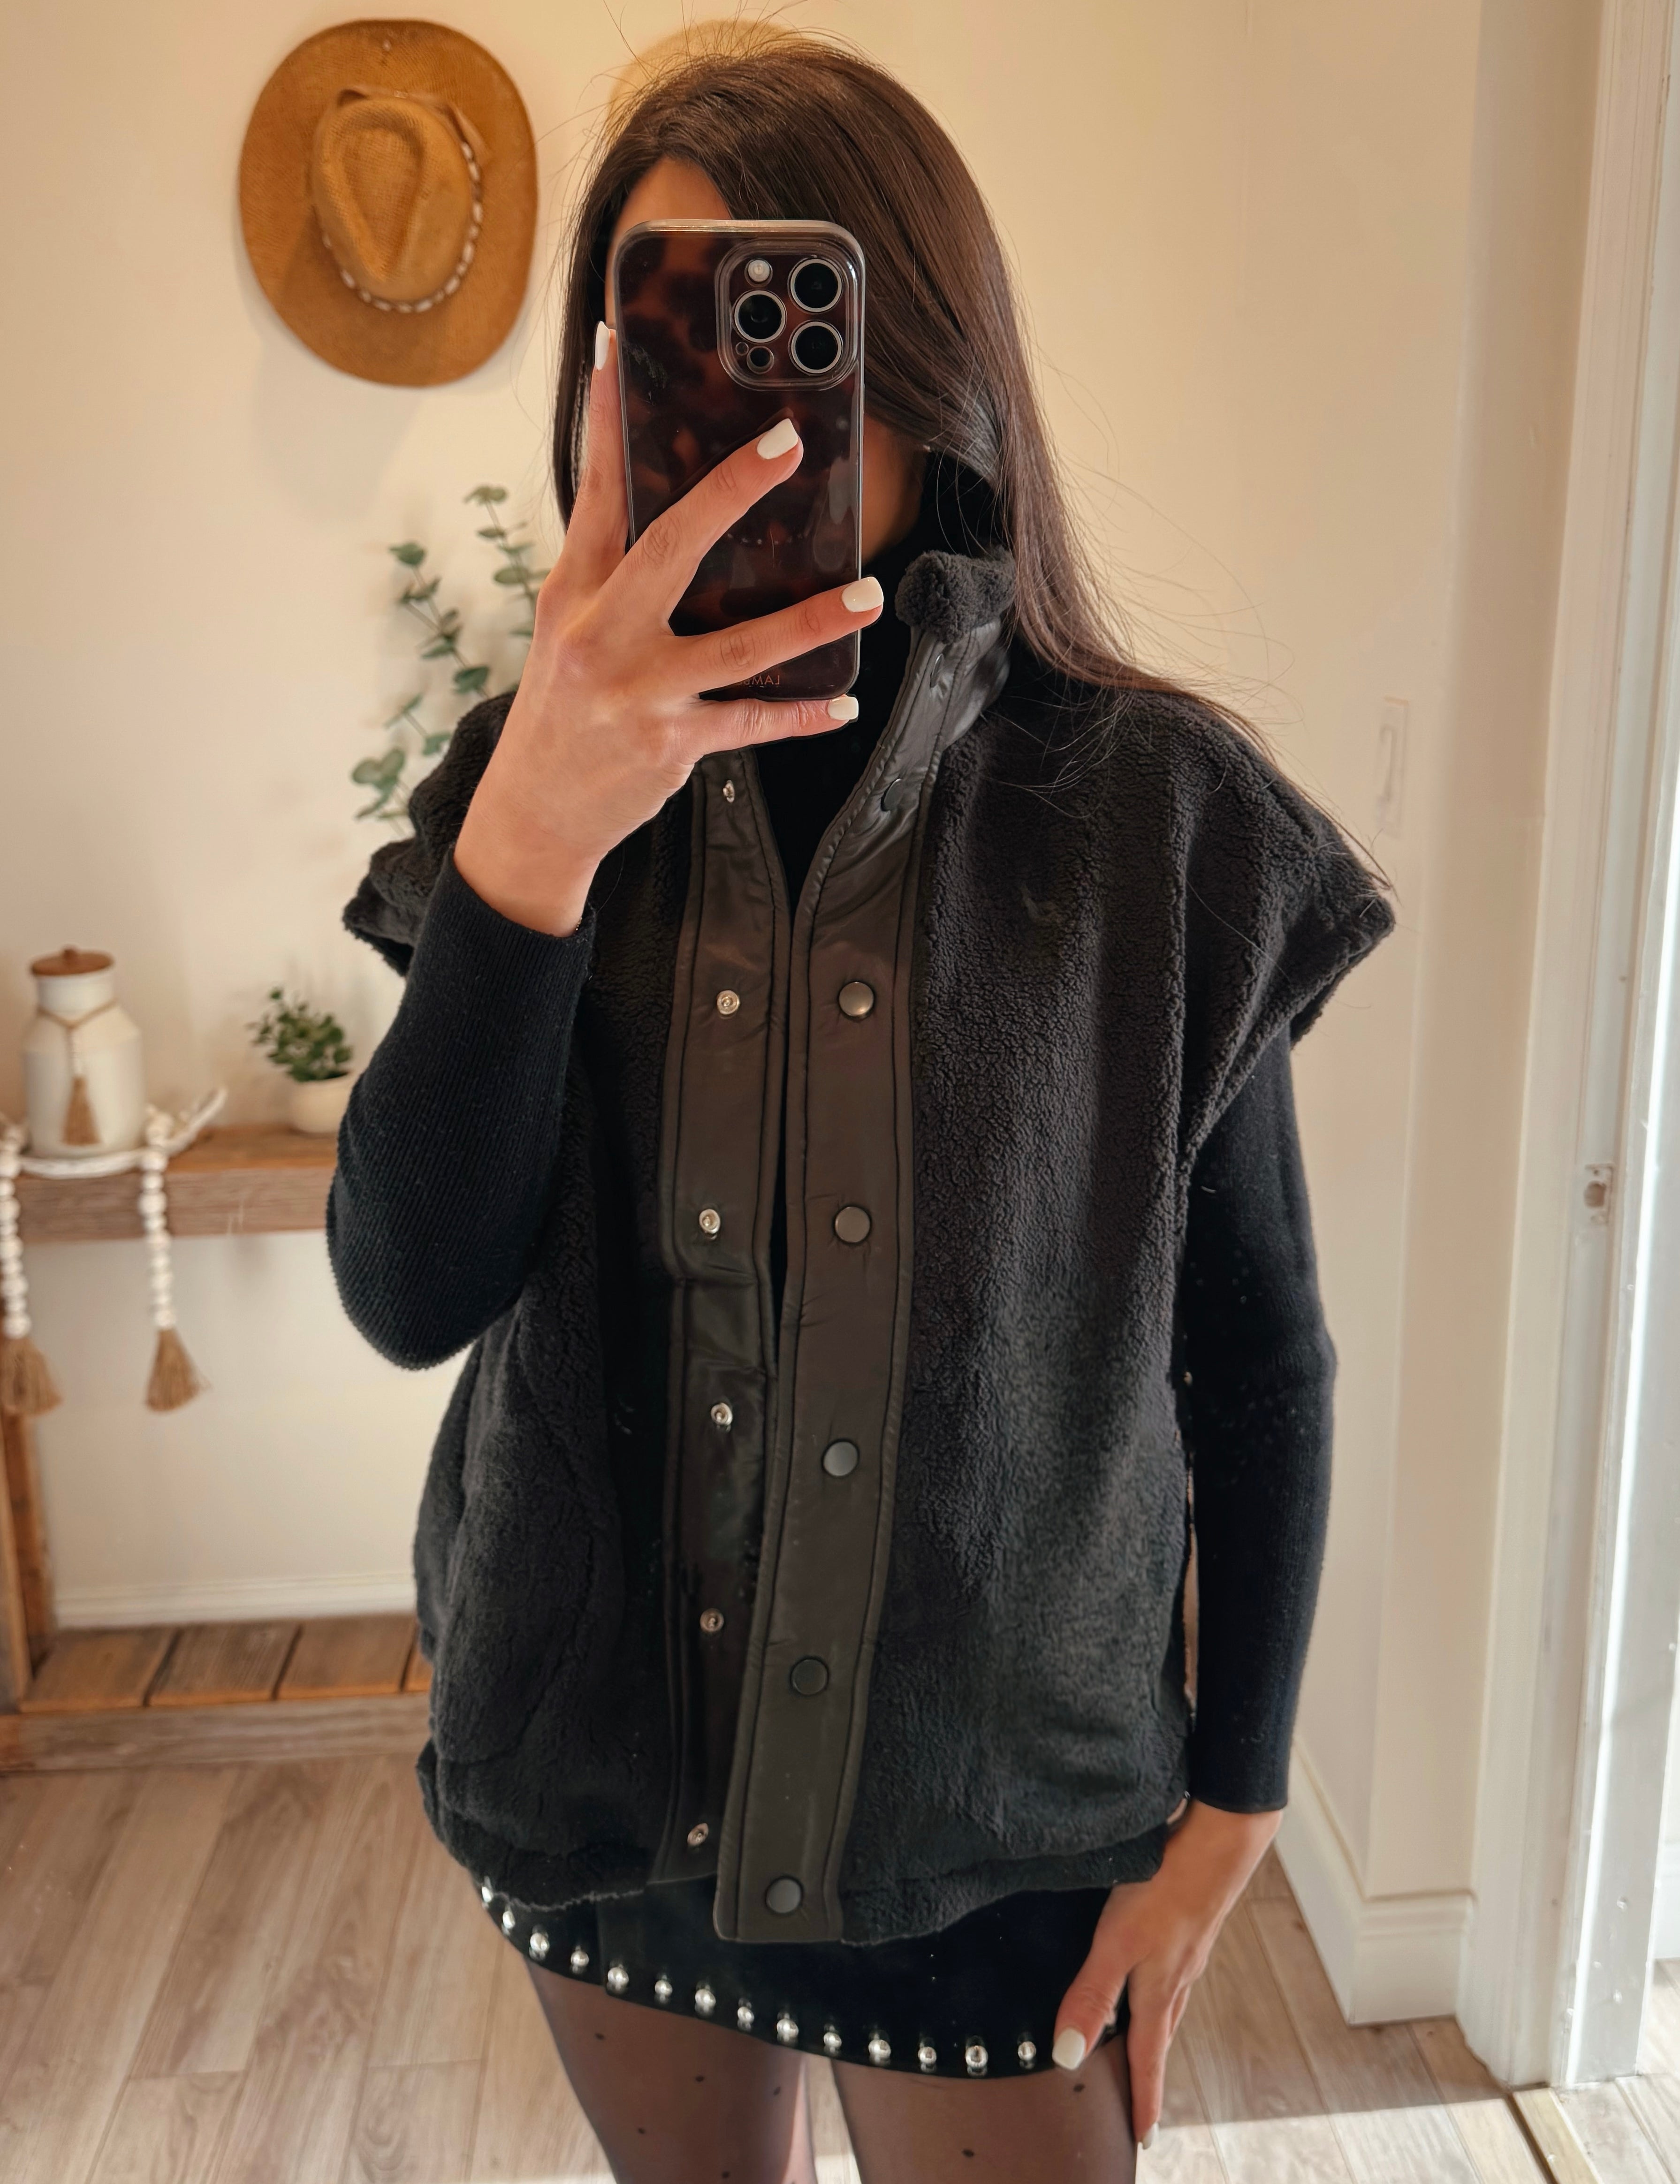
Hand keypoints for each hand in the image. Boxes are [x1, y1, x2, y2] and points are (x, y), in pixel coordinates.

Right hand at [454, 321, 884, 935]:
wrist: (533, 813)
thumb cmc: (561, 709)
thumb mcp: (565, 629)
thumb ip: (610, 570)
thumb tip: (672, 511)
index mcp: (573, 594)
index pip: (593, 493)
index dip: (604, 418)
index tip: (616, 345)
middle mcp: (602, 636)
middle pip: (672, 548)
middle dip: (732, 491)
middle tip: (789, 444)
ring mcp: (640, 693)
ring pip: (740, 646)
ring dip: (811, 620)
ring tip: (867, 595)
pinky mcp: (672, 744)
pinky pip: (752, 723)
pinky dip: (801, 715)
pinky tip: (843, 702)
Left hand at [1052, 1802, 1279, 2146]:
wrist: (1221, 1837)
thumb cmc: (1168, 1884)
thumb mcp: (1118, 1941)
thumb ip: (1092, 1994)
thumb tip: (1068, 2056)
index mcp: (1160, 1989)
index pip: (1147, 2059)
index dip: (1143, 2100)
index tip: (1143, 2141)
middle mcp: (1178, 1976)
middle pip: (1159, 2036)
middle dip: (1149, 2075)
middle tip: (1142, 2108)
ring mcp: (1187, 1949)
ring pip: (1167, 2004)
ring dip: (1154, 2032)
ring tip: (1142, 2050)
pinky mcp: (1189, 1922)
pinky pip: (1172, 1973)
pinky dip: (1160, 1991)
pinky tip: (1153, 1975)